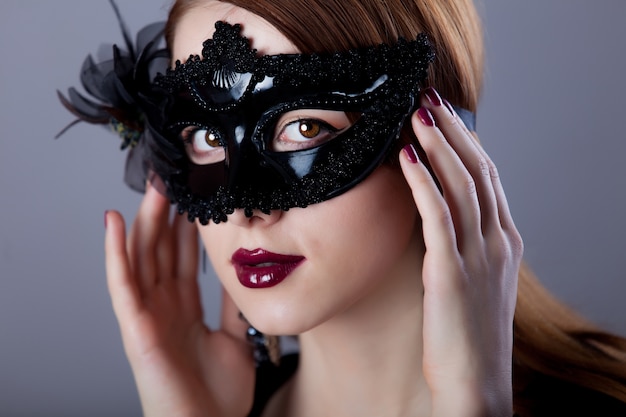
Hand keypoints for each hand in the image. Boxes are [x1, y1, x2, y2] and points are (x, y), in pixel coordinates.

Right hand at [104, 183, 254, 416]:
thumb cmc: (218, 394)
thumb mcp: (236, 338)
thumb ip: (234, 307)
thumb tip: (242, 275)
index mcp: (183, 308)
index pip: (184, 256)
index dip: (188, 226)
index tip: (197, 195)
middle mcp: (162, 306)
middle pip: (162, 249)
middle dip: (167, 213)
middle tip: (175, 177)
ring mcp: (146, 314)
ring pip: (142, 256)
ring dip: (145, 219)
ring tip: (153, 185)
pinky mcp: (134, 327)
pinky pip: (122, 284)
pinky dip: (116, 252)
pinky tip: (115, 222)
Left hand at [399, 88, 522, 415]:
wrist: (474, 382)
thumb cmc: (465, 334)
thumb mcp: (472, 279)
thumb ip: (460, 243)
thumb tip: (434, 212)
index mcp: (504, 242)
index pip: (487, 177)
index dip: (465, 141)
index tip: (442, 114)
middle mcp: (497, 242)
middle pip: (478, 170)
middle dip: (452, 130)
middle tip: (427, 98)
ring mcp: (478, 256)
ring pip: (461, 184)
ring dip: (437, 144)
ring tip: (416, 113)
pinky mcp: (452, 272)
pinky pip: (438, 216)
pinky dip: (422, 182)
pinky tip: (405, 156)